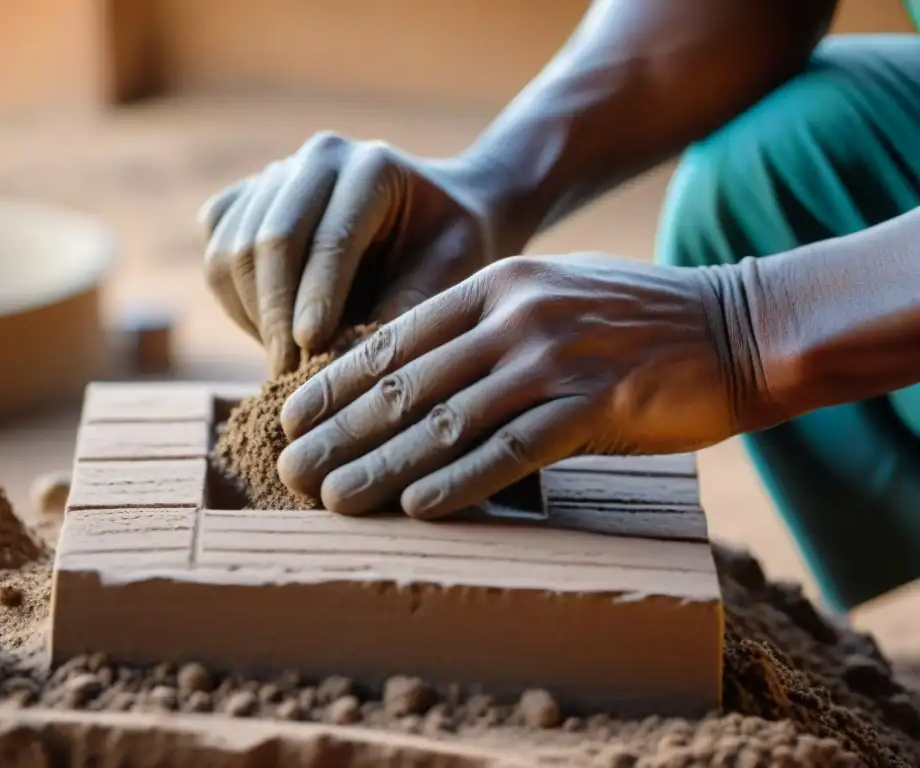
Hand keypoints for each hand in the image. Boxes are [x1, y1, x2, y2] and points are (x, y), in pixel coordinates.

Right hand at [199, 132, 505, 375]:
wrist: (434, 217)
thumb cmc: (450, 247)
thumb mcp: (451, 273)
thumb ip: (408, 306)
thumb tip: (350, 357)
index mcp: (371, 166)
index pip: (330, 236)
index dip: (316, 297)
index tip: (310, 351)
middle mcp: (316, 159)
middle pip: (269, 239)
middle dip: (276, 315)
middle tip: (291, 376)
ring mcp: (275, 177)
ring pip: (231, 250)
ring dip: (253, 315)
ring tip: (286, 363)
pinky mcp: (245, 202)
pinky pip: (216, 254)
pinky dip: (233, 302)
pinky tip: (270, 333)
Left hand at [276, 253, 772, 518]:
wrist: (736, 326)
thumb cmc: (634, 320)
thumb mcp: (550, 297)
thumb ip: (484, 328)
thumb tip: (414, 379)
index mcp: (496, 284)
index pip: (396, 337)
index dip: (338, 382)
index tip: (294, 417)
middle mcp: (515, 315)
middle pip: (407, 383)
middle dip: (341, 432)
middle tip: (292, 469)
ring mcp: (553, 358)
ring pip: (447, 422)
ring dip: (383, 466)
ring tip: (333, 500)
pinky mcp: (593, 405)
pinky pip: (510, 452)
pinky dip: (460, 483)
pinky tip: (418, 509)